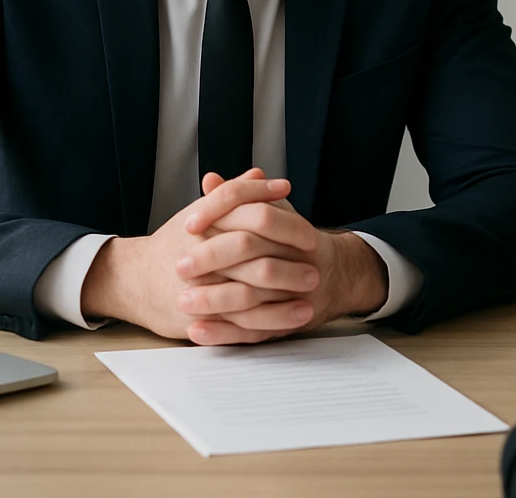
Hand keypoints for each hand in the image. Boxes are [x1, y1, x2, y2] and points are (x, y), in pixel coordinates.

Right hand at [79, 172, 294, 337]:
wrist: (134, 280)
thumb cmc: (175, 244)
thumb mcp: (201, 214)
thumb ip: (232, 194)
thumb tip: (260, 174)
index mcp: (203, 224)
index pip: (244, 207)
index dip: (278, 211)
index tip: (304, 221)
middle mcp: (200, 255)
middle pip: (251, 250)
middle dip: (288, 255)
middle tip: (314, 256)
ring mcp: (200, 289)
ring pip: (250, 291)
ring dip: (286, 291)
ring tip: (312, 291)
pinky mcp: (201, 317)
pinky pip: (243, 322)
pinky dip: (273, 320)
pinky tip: (295, 316)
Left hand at [176, 171, 389, 345]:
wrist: (334, 279)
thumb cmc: (294, 244)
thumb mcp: (274, 215)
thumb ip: (242, 198)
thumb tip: (211, 180)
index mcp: (294, 227)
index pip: (258, 212)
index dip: (221, 213)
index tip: (188, 223)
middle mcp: (299, 258)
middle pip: (252, 251)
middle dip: (212, 258)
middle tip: (181, 266)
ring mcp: (296, 292)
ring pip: (252, 295)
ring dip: (214, 300)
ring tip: (183, 301)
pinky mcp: (287, 322)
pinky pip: (254, 331)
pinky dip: (223, 334)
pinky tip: (198, 331)